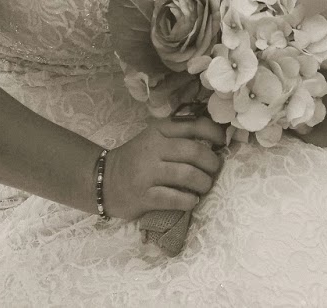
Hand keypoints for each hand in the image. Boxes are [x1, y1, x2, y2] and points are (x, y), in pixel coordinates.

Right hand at [101, 116, 227, 218]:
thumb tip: (215, 138)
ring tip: (204, 186)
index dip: (214, 133)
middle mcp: (153, 149)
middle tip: (215, 170)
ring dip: (204, 183)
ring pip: (187, 175)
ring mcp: (147, 173)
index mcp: (158, 131)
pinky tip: (192, 200)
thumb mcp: (154, 139)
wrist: (104, 180)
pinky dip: (189, 200)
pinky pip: (174, 198)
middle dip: (212, 163)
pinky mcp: (144, 196)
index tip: (222, 142)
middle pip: (194, 152)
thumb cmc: (137, 158)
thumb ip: (178, 135)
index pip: (193, 125)